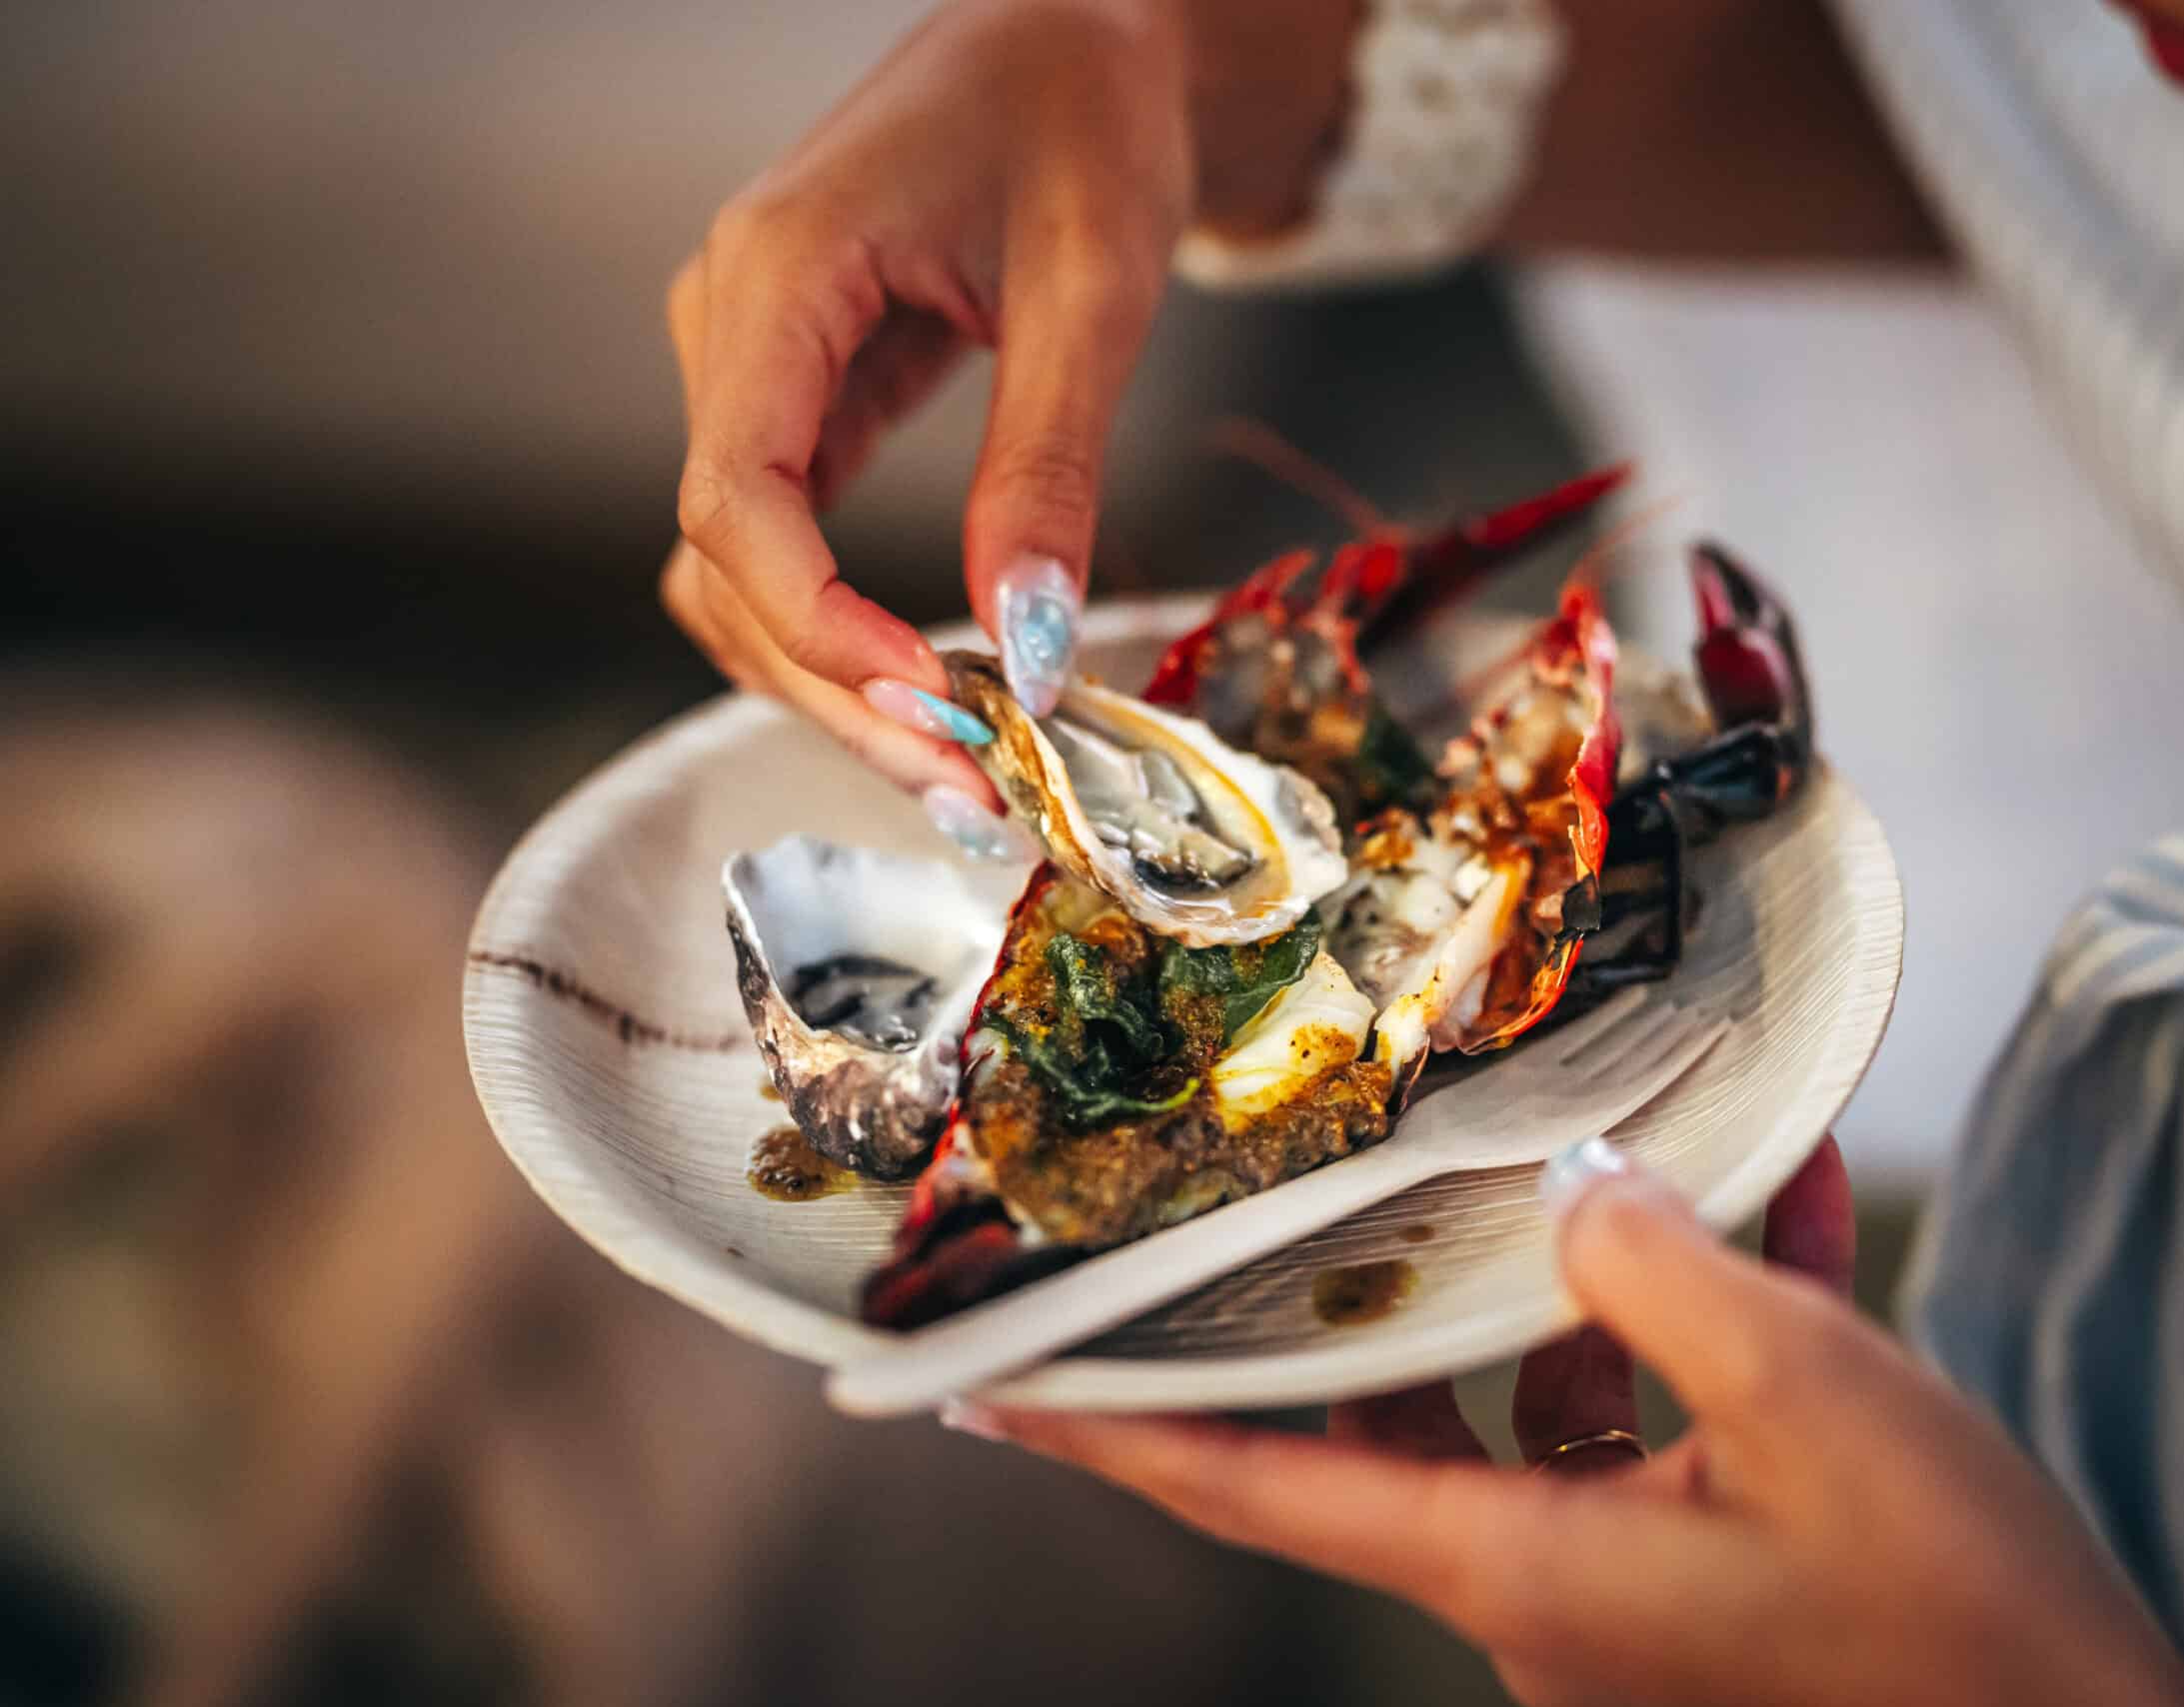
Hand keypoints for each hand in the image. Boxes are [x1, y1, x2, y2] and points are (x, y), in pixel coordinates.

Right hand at [660, 0, 1353, 821]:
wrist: (1076, 34)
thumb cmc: (1084, 113)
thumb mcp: (1092, 287)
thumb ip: (1047, 466)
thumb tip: (1026, 649)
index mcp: (779, 269)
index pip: (734, 492)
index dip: (817, 624)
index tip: (932, 707)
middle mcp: (733, 321)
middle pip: (727, 559)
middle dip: (835, 687)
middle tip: (965, 789)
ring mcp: (752, 363)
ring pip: (739, 571)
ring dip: (829, 680)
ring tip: (956, 768)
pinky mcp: (794, 395)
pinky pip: (781, 542)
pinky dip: (845, 630)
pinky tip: (932, 692)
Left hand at [957, 1138, 2183, 1706]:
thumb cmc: (1956, 1619)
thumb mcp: (1809, 1402)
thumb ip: (1660, 1271)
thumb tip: (1573, 1189)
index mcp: (1516, 1572)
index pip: (1249, 1489)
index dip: (1108, 1431)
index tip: (984, 1387)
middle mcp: (1538, 1595)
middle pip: (1388, 1426)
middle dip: (1366, 1297)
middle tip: (1315, 1181)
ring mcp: (1622, 1599)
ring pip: (1541, 1406)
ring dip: (1582, 1284)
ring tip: (1642, 1145)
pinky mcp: (1703, 1586)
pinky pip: (1654, 1433)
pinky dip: (1688, 1336)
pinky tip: (1788, 1215)